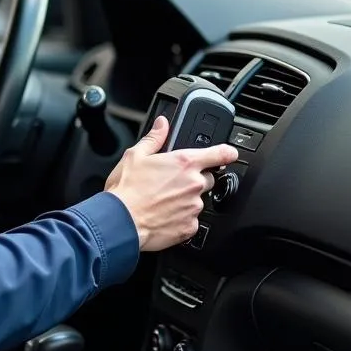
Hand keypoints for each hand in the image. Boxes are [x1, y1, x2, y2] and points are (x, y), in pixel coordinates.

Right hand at [105, 116, 238, 252]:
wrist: (120, 221)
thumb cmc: (126, 189)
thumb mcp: (135, 155)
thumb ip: (154, 138)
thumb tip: (162, 124)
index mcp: (184, 163)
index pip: (219, 154)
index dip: (227, 152)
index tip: (229, 154)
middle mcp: (194, 184)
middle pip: (207, 179)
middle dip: (193, 180)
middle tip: (170, 183)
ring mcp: (194, 207)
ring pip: (197, 201)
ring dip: (185, 200)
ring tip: (161, 201)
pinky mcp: (190, 227)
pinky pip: (191, 220)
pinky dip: (181, 218)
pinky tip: (163, 215)